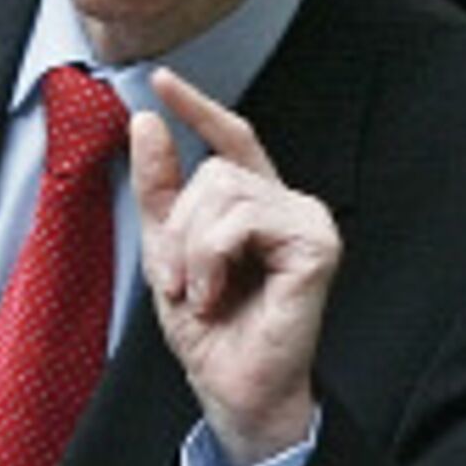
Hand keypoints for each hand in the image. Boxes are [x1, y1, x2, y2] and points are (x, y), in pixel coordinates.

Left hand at [133, 66, 339, 465]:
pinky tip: (221, 292)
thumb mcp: (166, 247)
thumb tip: (147, 120)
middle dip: (181, 227)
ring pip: (224, 190)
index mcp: (253, 201)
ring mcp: (307, 219)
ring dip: (194, 248)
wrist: (230, 385)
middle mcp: (286, 202)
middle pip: (214, 170)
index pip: (231, 137)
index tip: (160, 80)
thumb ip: (159, 186)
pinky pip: (243, 220)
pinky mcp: (318, 243)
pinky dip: (214, 257)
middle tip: (184, 282)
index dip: (197, 105)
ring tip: (203, 292)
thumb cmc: (209, 327)